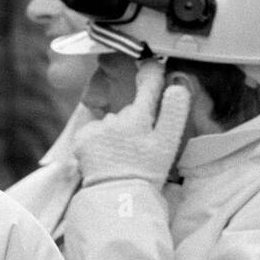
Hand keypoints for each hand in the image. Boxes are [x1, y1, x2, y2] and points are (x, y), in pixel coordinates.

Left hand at [73, 62, 190, 187]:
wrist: (118, 195)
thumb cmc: (147, 171)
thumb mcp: (167, 143)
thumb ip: (173, 113)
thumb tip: (177, 86)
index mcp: (140, 117)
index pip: (148, 86)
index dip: (151, 73)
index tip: (152, 63)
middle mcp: (116, 117)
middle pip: (127, 111)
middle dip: (132, 122)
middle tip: (138, 146)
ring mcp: (97, 127)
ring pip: (109, 122)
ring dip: (114, 133)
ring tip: (121, 155)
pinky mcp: (82, 138)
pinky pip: (93, 132)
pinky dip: (97, 141)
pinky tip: (105, 156)